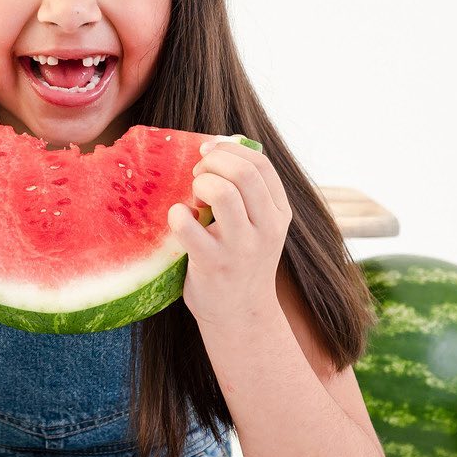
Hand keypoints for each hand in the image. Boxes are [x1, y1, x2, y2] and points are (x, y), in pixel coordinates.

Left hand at [167, 138, 292, 331]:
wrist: (240, 315)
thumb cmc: (241, 259)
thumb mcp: (259, 225)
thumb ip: (248, 189)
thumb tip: (224, 142)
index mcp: (279, 212)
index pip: (260, 163)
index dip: (229, 149)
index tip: (208, 152)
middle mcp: (266, 228)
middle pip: (243, 172)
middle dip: (213, 163)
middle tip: (198, 176)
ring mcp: (240, 247)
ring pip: (222, 193)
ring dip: (199, 185)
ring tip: (193, 200)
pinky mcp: (212, 264)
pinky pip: (188, 225)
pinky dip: (177, 214)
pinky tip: (180, 220)